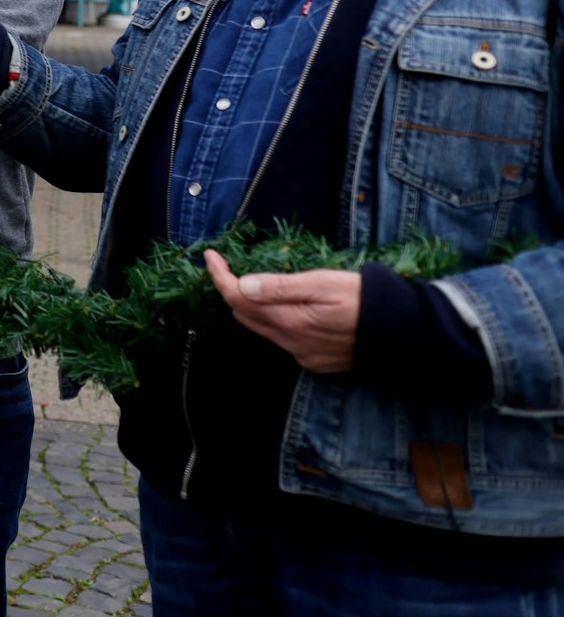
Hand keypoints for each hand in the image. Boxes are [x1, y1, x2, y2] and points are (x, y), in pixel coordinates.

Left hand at [204, 249, 360, 372]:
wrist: (404, 333)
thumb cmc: (366, 299)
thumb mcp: (323, 283)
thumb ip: (280, 287)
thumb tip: (242, 285)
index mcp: (288, 321)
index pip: (237, 298)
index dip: (219, 276)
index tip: (211, 256)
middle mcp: (290, 343)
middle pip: (244, 316)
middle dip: (232, 291)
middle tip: (231, 266)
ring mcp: (303, 354)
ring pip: (263, 329)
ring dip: (254, 307)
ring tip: (257, 284)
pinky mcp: (316, 361)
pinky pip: (283, 340)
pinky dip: (276, 322)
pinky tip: (288, 308)